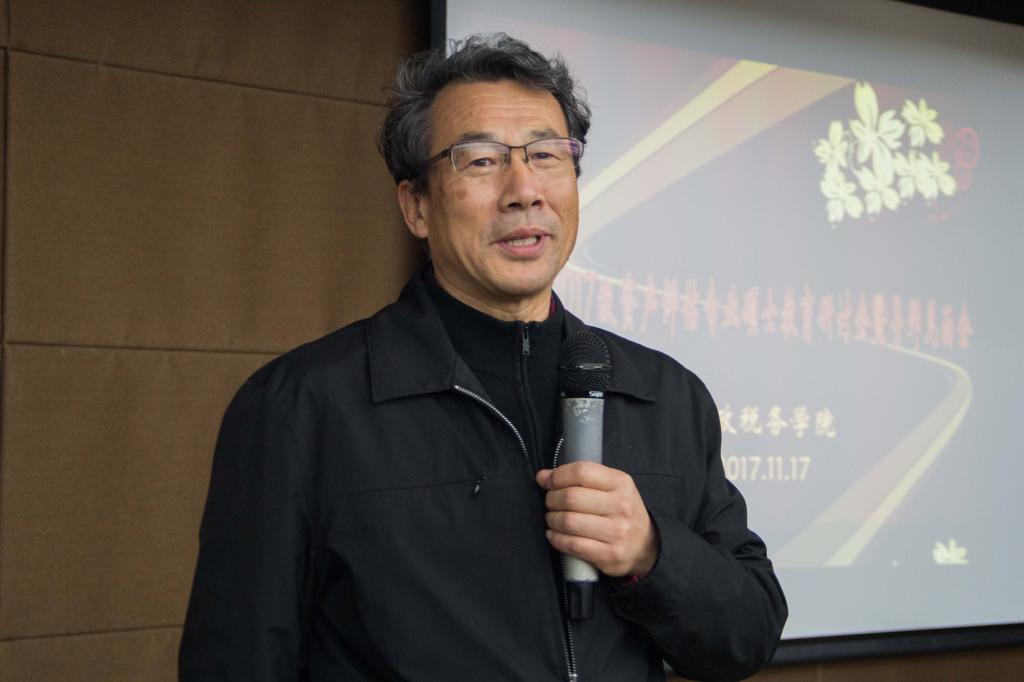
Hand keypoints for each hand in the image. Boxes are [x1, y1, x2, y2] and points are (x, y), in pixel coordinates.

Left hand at [536, 461, 658, 577]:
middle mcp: (621, 506)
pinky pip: (572, 545)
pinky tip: (554, 535)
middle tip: (550, 503)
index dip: (558, 476)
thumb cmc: (621, 511)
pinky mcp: (608, 554)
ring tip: (553, 518)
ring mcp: (616, 532)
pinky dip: (556, 539)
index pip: (582, 472)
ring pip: (569, 521)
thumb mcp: (610, 487)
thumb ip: (579, 478)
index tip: (547, 481)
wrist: (645, 545)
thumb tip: (542, 476)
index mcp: (621, 483)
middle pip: (571, 497)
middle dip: (552, 499)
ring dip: (552, 520)